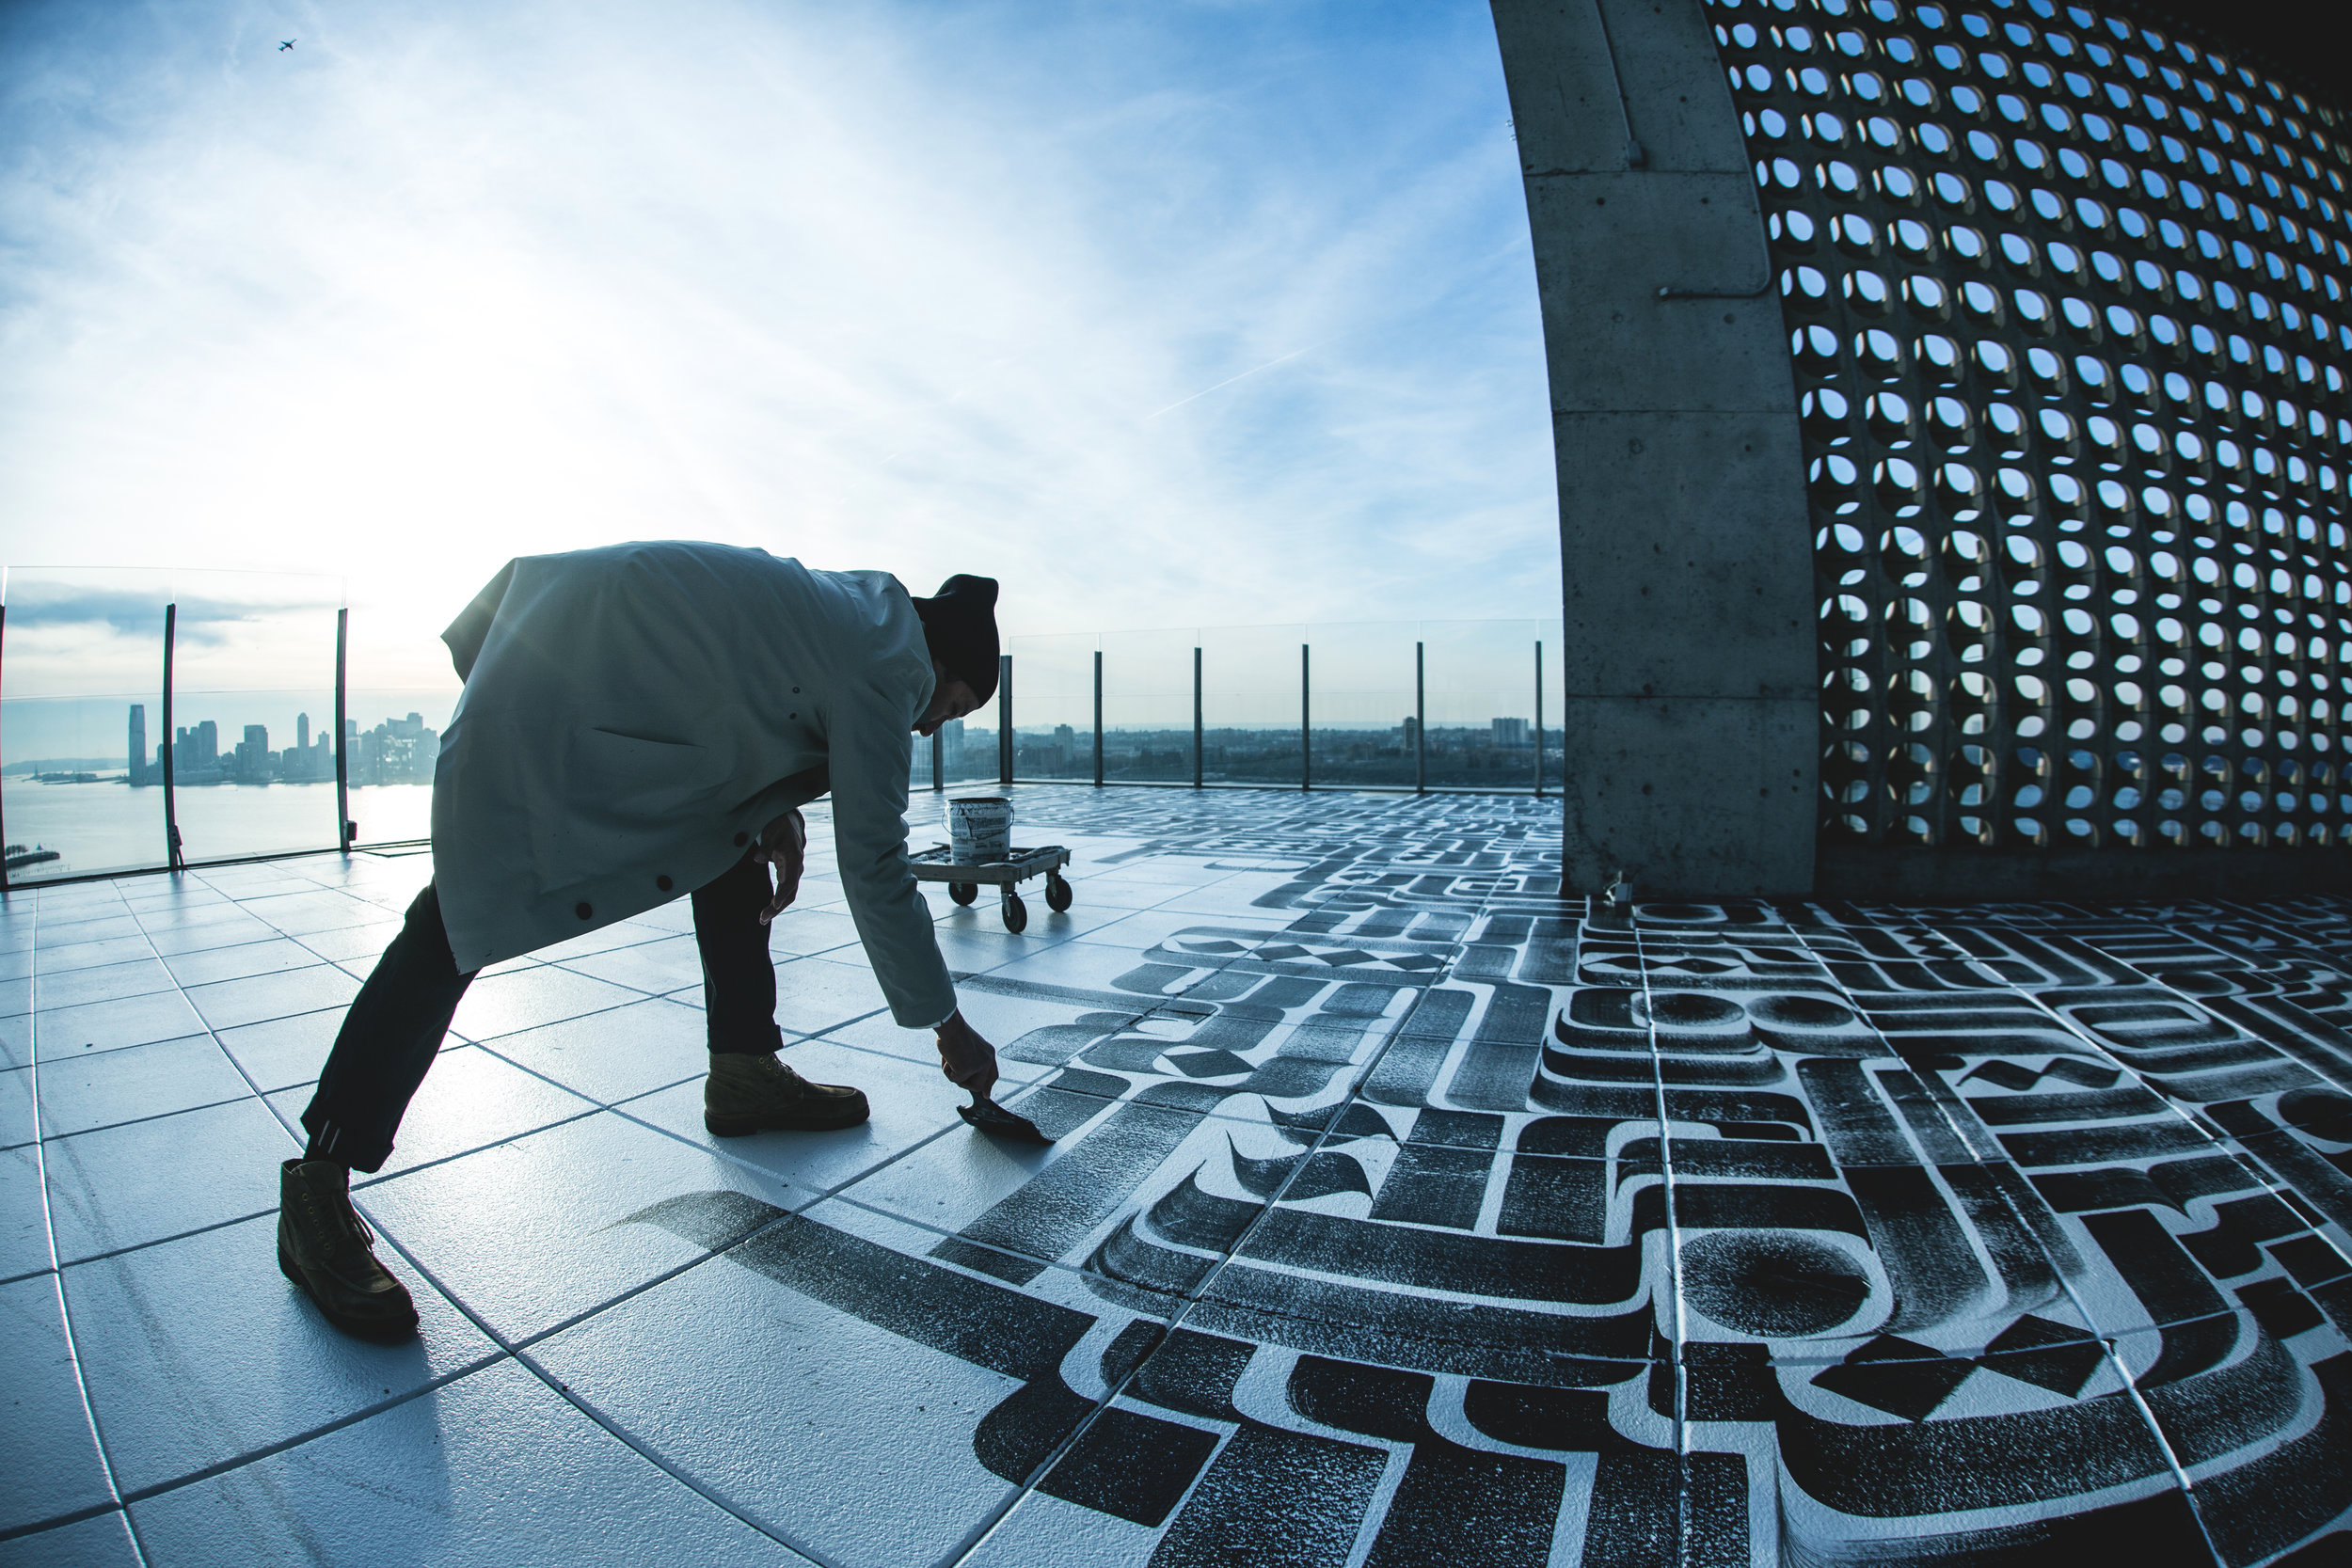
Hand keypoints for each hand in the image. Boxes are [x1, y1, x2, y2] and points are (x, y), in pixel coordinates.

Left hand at [753, 809, 805, 924]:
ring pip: (789, 894)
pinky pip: (785, 891)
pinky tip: (767, 910)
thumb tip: (757, 859)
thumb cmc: (779, 826)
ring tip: (762, 919)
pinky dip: (777, 902)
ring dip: (777, 908)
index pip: (790, 880)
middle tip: (763, 918)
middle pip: (790, 892)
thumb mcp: (770, 832)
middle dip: (778, 907)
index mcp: (794, 857)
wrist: (789, 823)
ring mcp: (793, 872)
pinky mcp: (788, 874)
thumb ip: (765, 846)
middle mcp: (796, 867)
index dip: (782, 894)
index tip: (775, 905)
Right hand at [934, 1010, 998, 1100]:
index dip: (989, 1085)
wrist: (951, 1026)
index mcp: (989, 1052)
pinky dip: (947, 1070)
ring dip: (953, 1074)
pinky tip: (947, 1057)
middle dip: (967, 1085)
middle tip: (956, 1078)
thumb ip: (969, 1060)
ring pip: (965, 1083)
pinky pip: (954, 1079)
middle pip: (980, 1085)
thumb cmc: (954, 1033)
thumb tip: (962, 1075)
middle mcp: (987, 1060)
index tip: (986, 1095)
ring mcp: (978, 1066)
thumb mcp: (966, 1047)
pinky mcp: (967, 1070)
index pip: (993, 1073)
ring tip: (949, 1058)